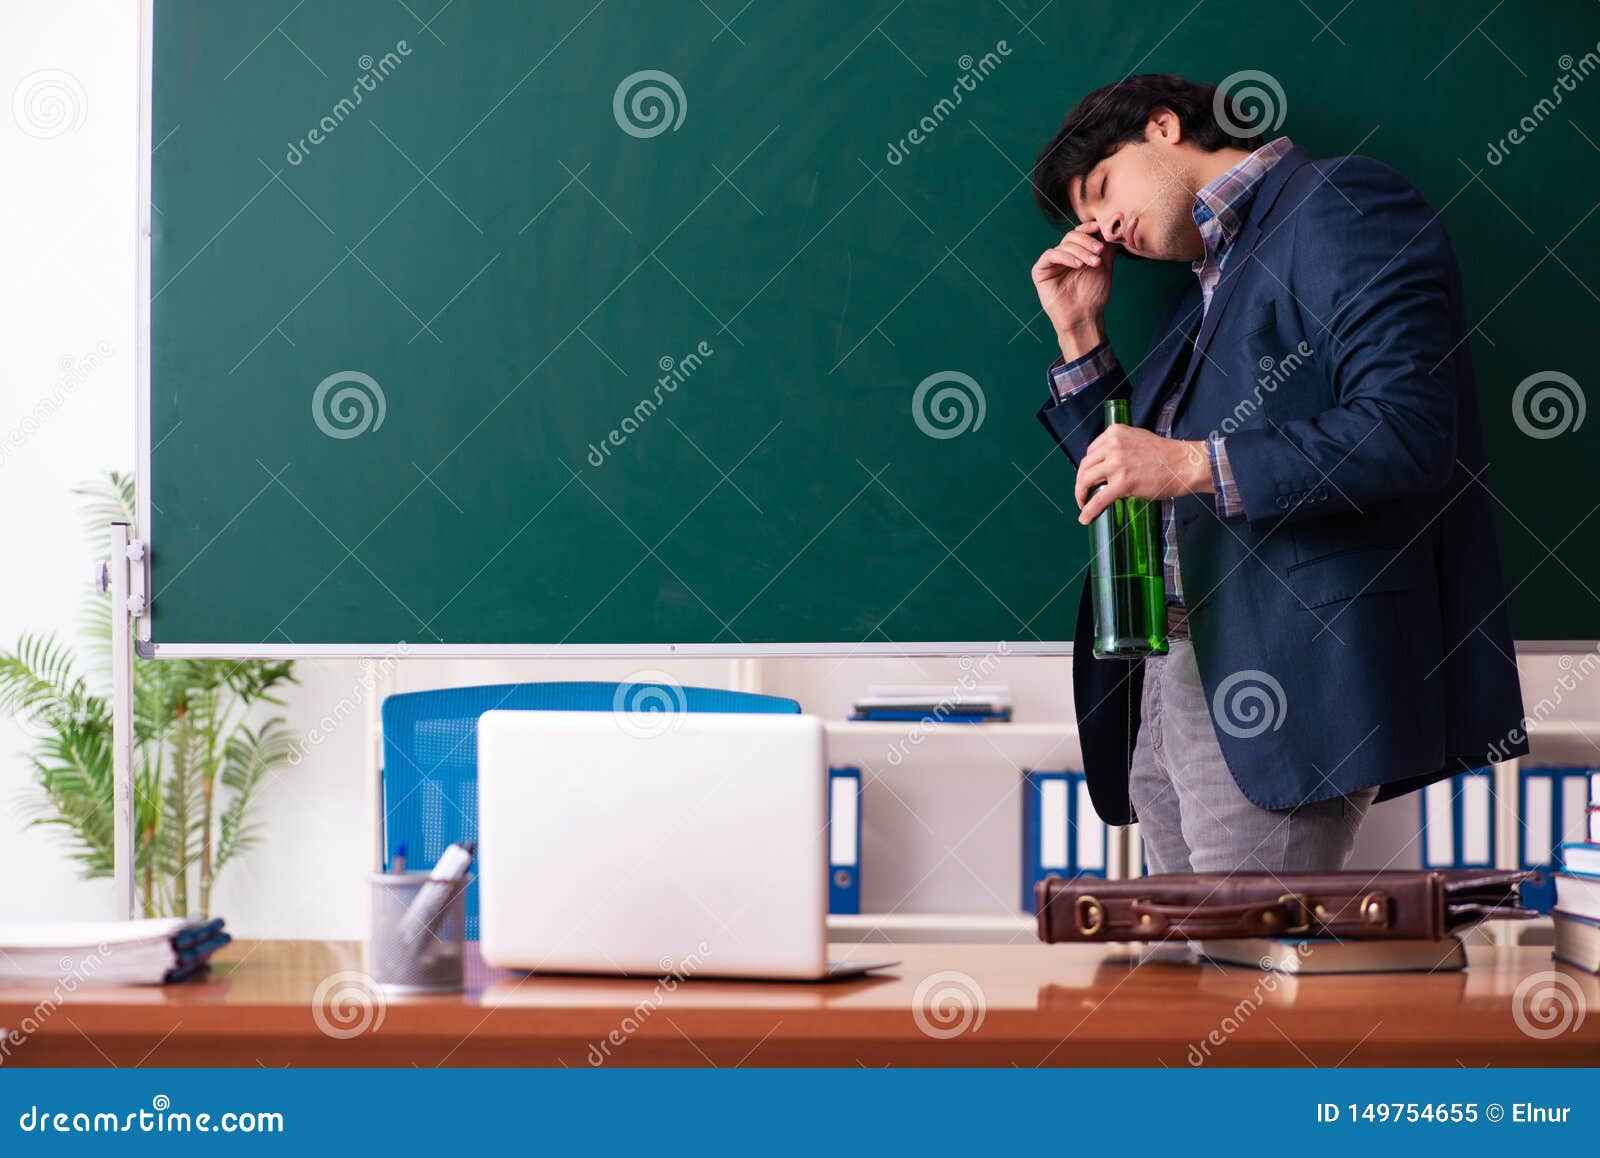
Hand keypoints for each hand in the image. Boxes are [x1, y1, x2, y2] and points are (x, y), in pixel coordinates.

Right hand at [1032, 221, 1113, 359]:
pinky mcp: (1040, 271)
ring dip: (1080, 251)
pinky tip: (1078, 265)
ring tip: (1094, 262)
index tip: (1100, 228)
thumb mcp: (1104, 267)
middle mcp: (1063, 256)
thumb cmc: (1093, 296)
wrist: (1084, 317)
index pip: (1080, 234)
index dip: (1088, 228)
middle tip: (1099, 251)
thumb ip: (1107, 248)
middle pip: (1071, 236)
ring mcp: (1051, 263)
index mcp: (1076, 254)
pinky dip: (1065, 257)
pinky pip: (1050, 256)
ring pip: (1063, 245)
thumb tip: (1112, 229)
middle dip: (1087, 241)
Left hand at [1074, 425, 1212, 523]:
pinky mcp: (1122, 483)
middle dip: (1081, 482)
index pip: (1091, 452)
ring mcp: (1117, 464)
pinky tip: (1084, 518)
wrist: (1184, 464)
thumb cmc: (1165, 455)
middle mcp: (1113, 446)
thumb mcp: (1136, 439)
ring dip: (1081, 494)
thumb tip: (1105, 464)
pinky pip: (1098, 499)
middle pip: (1085, 466)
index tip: (1089, 478)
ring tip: (1083, 504)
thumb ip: (1119, 448)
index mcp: (1115, 433)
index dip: (1088, 468)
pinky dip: (1088, 510)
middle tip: (1083, 494)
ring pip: (1086, 480)